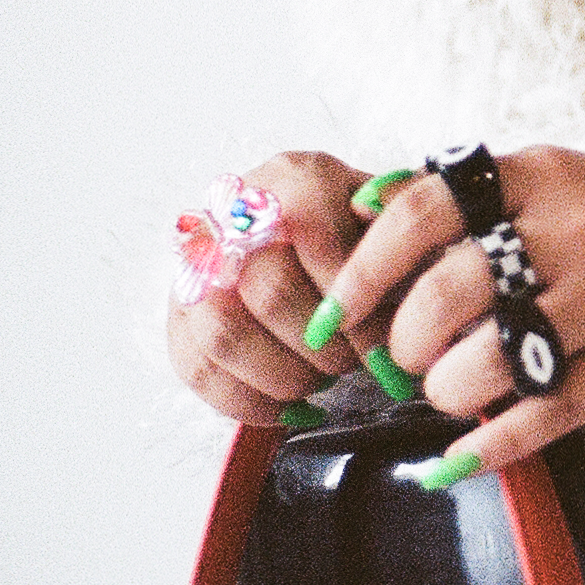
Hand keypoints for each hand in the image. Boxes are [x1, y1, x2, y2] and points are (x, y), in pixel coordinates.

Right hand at [165, 150, 374, 424]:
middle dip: (321, 345)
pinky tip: (289, 406)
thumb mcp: (398, 218)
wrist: (316, 244)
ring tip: (319, 379)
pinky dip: (248, 401)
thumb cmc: (365, 240)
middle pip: (267, 288)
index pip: (312, 232)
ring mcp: (198, 265)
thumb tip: (399, 246)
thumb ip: (404, 227)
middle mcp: (236, 214)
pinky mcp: (179, 316)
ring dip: (283, 374)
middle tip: (352, 364)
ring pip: (224, 332)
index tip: (383, 340)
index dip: (350, 295)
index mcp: (296, 178)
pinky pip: (197, 369)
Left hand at [323, 148, 584, 470]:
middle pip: (452, 293)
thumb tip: (353, 208)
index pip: (424, 213)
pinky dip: (495, 444)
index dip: (366, 270)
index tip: (335, 315)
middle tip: (406, 358)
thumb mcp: (529, 184)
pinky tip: (456, 460)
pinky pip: (553, 412)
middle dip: (407, 341)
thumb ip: (445, 197)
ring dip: (449, 390)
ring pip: (500, 358)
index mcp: (536, 176)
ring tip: (448, 391)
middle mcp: (575, 230)